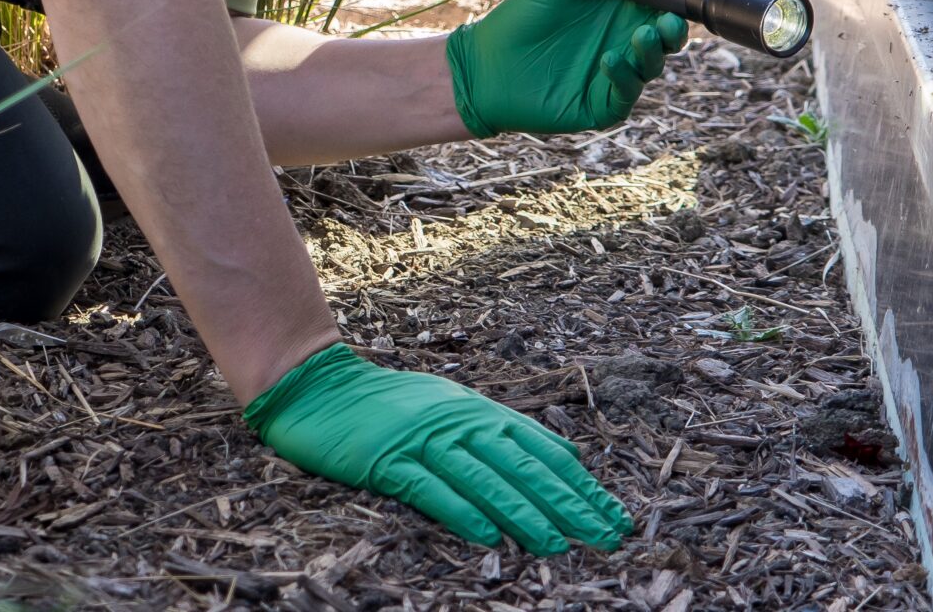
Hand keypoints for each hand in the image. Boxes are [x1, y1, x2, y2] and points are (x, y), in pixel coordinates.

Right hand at [244, 343, 632, 554]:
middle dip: (568, 504)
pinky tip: (489, 537)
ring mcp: (423, 440)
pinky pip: (431, 489)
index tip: (613, 515)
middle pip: (523, 467)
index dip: (580, 484)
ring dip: (524, 514)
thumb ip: (500, 431)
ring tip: (555, 545)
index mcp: (478, 411)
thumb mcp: (451, 406)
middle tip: (604, 537)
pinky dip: (462, 512)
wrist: (318, 386)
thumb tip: (562, 458)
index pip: (542, 450)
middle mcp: (458, 422)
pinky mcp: (388, 460)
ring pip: (485, 479)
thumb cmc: (388, 404)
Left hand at [445, 0, 722, 136]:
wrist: (484, 66)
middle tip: (676, 13)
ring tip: (643, 34)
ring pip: (655, 62)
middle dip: (680, 21)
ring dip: (655, 48)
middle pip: (670, 29)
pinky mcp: (604, 103)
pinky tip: (609, 59)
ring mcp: (618, 72)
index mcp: (621, 6)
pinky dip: (624, 75)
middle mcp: (626, 37)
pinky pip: (627, 92)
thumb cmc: (521, 19)